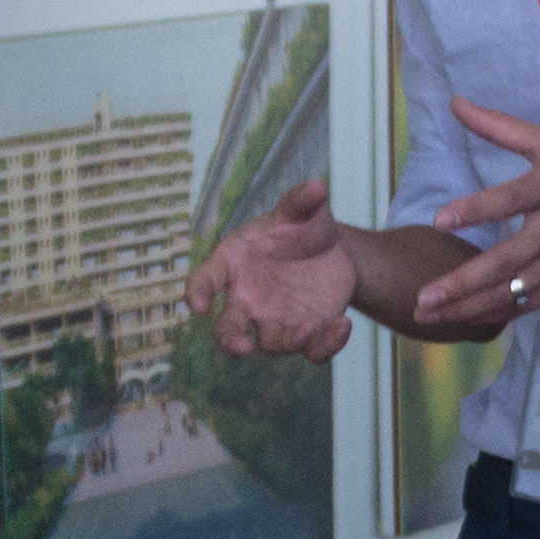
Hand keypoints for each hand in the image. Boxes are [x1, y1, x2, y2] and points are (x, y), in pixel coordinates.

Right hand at [186, 179, 358, 361]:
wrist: (333, 251)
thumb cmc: (300, 228)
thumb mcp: (300, 211)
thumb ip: (300, 202)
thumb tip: (316, 186)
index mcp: (234, 264)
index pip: (205, 281)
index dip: (196, 293)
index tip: (197, 305)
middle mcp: (248, 300)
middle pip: (227, 330)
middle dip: (231, 341)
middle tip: (241, 347)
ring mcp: (276, 322)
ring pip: (273, 345)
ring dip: (287, 341)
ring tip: (307, 329)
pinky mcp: (308, 334)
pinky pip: (313, 352)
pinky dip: (327, 346)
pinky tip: (343, 325)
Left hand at [415, 101, 539, 324]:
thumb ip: (501, 127)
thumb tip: (455, 103)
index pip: (512, 198)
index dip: (476, 209)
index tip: (440, 220)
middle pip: (508, 259)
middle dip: (463, 282)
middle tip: (424, 298)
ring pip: (516, 291)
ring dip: (472, 306)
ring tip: (431, 315)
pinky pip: (532, 303)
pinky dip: (500, 314)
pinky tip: (468, 320)